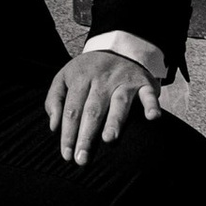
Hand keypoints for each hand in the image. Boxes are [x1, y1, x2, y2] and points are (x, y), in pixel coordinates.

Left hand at [44, 47, 162, 165]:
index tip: (67, 155)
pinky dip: (151, 105)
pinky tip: (151, 118)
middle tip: (83, 159)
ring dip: (115, 121)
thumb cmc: (87, 70)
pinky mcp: (143, 83)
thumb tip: (53, 126)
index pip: (72, 109)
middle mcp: (102, 79)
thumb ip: (55, 99)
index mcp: (80, 77)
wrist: (117, 46)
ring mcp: (123, 80)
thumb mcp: (64, 76)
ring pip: (119, 103)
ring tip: (109, 139)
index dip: (68, 133)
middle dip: (86, 135)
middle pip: (92, 110)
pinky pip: (148, 94)